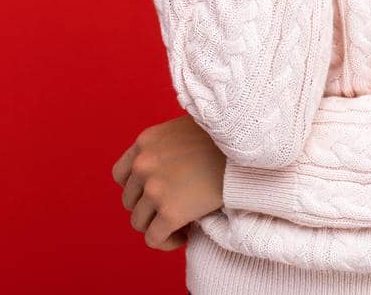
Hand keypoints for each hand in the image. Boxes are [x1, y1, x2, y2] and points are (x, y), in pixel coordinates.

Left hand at [111, 114, 228, 251]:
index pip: (121, 174)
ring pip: (139, 222)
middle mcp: (144, 164)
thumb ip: (167, 146)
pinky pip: (153, 238)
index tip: (156, 194)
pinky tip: (184, 235)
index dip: (137, 188)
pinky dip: (166, 241)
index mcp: (146, 141)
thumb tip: (165, 171)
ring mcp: (155, 189)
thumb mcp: (187, 129)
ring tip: (180, 225)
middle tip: (173, 210)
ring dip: (157, 226)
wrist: (249, 149)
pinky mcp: (171, 212)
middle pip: (130, 201)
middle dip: (149, 208)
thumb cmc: (226, 138)